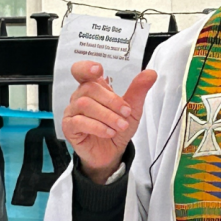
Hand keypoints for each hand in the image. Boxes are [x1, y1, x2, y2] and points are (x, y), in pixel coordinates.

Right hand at [62, 61, 156, 183]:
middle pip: (89, 88)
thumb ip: (138, 90)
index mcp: (93, 88)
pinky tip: (109, 132)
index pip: (81, 71)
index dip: (86, 68)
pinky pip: (79, 122)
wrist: (113, 152)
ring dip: (107, 116)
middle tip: (126, 113)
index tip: (98, 70)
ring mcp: (72, 112)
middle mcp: (79, 97)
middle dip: (112, 101)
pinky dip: (97, 127)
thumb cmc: (118, 128)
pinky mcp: (69, 127)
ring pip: (85, 105)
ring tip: (121, 125)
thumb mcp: (133, 109)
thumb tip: (151, 73)